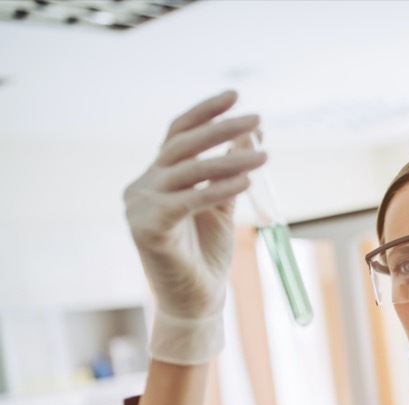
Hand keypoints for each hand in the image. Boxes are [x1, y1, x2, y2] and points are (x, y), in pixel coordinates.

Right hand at [124, 90, 266, 363]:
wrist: (196, 301)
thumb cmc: (206, 255)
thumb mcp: (222, 205)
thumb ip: (231, 170)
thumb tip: (253, 133)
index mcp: (157, 178)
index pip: (178, 134)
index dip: (204, 112)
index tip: (234, 96)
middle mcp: (142, 187)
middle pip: (182, 145)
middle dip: (220, 128)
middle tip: (256, 118)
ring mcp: (141, 207)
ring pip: (188, 171)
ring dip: (229, 159)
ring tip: (265, 153)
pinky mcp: (148, 228)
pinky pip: (187, 201)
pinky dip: (218, 188)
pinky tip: (246, 180)